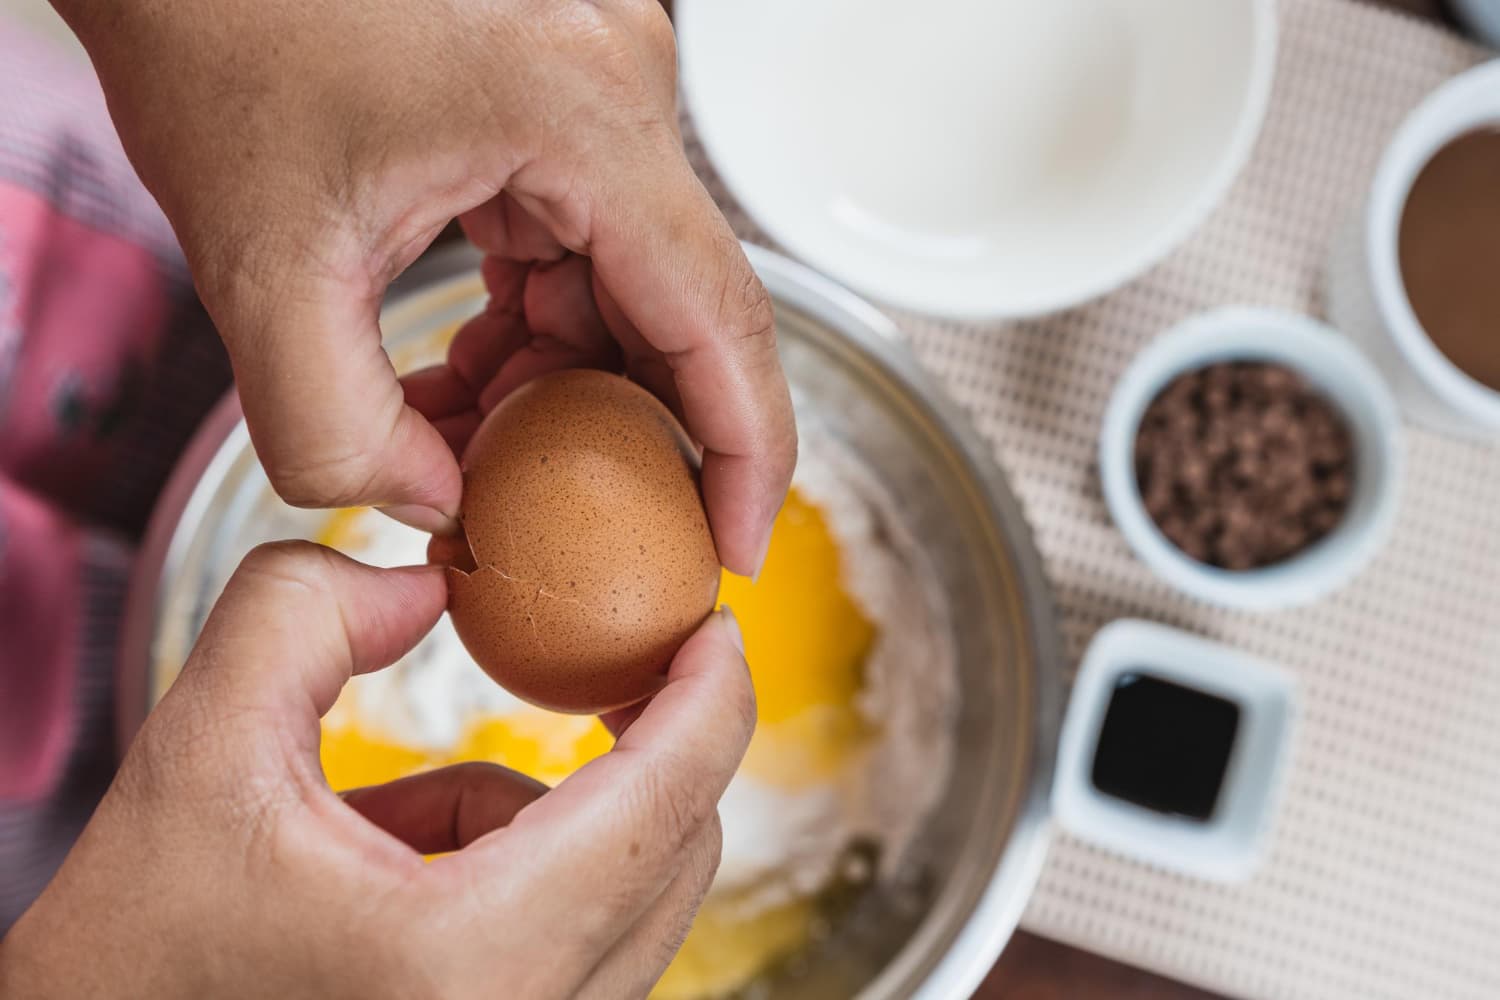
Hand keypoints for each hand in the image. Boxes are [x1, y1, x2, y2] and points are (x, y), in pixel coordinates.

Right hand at [0, 543, 753, 998]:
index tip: (715, 624)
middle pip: (677, 848)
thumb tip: (432, 575)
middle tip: (608, 657)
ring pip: (634, 894)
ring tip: (412, 806)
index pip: (660, 803)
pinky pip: (582, 934)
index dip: (712, 696)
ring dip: (558, 814)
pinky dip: (524, 868)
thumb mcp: (200, 747)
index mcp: (471, 958)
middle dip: (652, 738)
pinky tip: (406, 858)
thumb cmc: (131, 957)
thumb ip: (308, 613)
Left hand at [56, 0, 794, 573]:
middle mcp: (620, 94)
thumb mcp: (262, 266)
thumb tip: (437, 506)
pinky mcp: (558, 108)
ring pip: (629, 291)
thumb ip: (338, 431)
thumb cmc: (217, 37)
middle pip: (683, 313)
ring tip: (466, 438)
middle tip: (570, 523)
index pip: (721, 319)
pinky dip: (535, 328)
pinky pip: (584, 251)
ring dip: (563, 383)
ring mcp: (596, 95)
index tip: (733, 549)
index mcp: (584, 118)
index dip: (745, 456)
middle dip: (626, 433)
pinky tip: (464, 368)